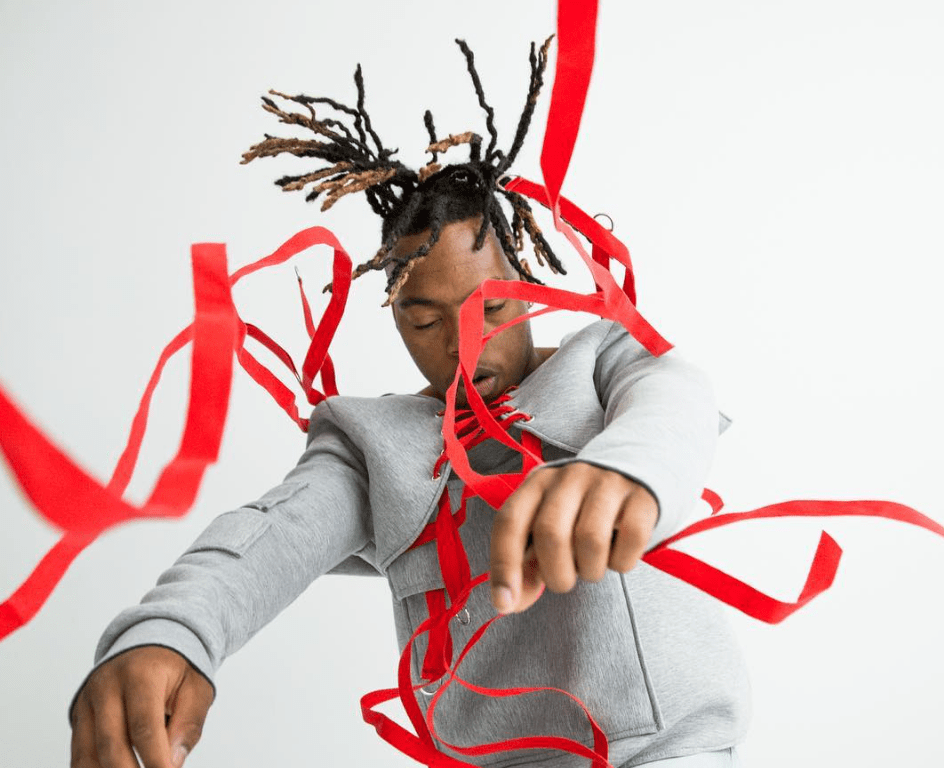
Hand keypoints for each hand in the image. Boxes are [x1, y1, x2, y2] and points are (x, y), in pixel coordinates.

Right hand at [71, 645, 213, 767]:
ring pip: (88, 753)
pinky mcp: (79, 716)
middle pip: (111, 743)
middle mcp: (107, 685)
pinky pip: (80, 753)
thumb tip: (174, 762)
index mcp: (140, 673)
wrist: (149, 646)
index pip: (144, 725)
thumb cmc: (175, 669)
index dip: (155, 758)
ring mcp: (88, 701)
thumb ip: (188, 724)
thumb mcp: (196, 687)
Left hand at [489, 462, 657, 613]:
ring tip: (592, 564)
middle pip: (550, 533)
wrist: (635, 471)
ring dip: (590, 570)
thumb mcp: (547, 527)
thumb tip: (507, 603)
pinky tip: (617, 554)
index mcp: (537, 484)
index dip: (503, 566)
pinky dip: (622, 562)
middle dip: (555, 574)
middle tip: (565, 579)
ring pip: (591, 540)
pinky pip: (630, 540)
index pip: (509, 522)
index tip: (504, 602)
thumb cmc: (581, 510)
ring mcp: (607, 483)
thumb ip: (525, 565)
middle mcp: (569, 478)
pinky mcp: (642, 496)